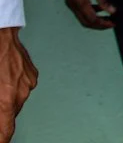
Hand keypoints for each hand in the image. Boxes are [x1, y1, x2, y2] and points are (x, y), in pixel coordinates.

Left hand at [0, 27, 36, 142]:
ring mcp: (28, 83)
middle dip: (1, 114)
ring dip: (6, 99)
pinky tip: (3, 77)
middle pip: (9, 115)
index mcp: (5, 101)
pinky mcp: (32, 73)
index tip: (1, 140)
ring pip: (16, 100)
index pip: (6, 132)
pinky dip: (13, 87)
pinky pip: (22, 87)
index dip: (2, 138)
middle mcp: (20, 94)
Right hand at [59, 0, 114, 29]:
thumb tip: (112, 11)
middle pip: (86, 22)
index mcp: (80, 2)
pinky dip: (90, 13)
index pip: (92, 19)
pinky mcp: (71, 1)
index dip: (103, 24)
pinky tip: (99, 8)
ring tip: (108, 17)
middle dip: (99, 25)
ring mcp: (70, 4)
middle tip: (111, 23)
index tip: (114, 23)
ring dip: (95, 20)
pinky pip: (80, 12)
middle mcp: (73, 6)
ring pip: (83, 18)